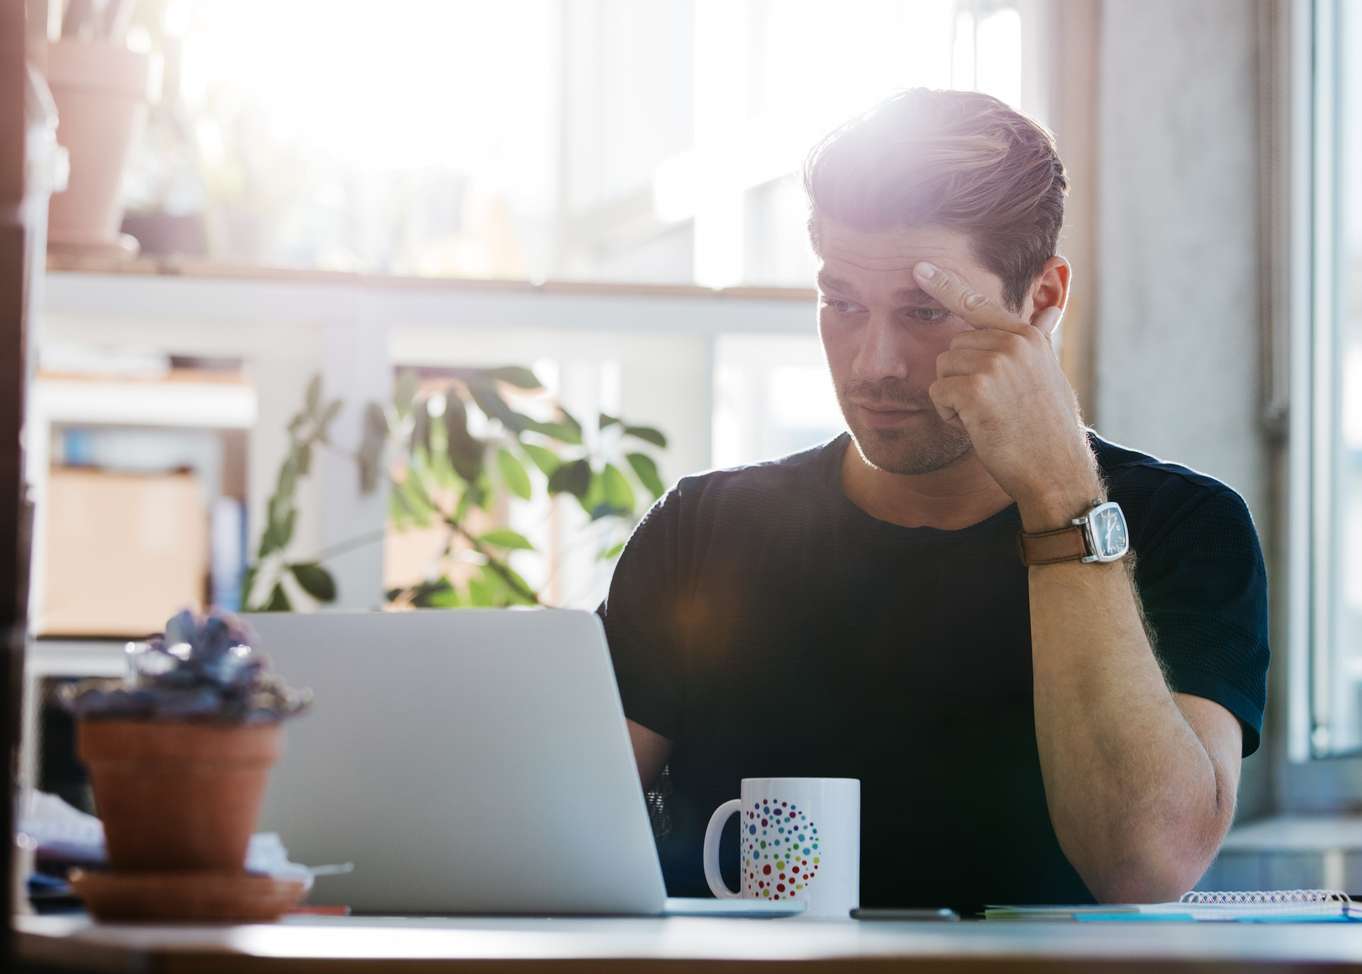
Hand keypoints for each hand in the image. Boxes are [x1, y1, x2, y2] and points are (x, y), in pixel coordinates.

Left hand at [913, 260, 1099, 526]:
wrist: (1056, 470)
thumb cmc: (1047, 428)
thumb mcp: (1048, 372)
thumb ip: (1039, 337)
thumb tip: (1051, 306)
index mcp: (1027, 336)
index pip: (978, 304)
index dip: (944, 284)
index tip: (919, 267)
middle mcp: (1012, 342)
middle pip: (952, 347)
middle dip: (960, 378)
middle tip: (992, 406)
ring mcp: (994, 363)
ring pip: (942, 369)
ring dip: (954, 398)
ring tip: (987, 416)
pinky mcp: (976, 389)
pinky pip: (937, 393)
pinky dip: (948, 414)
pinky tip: (977, 426)